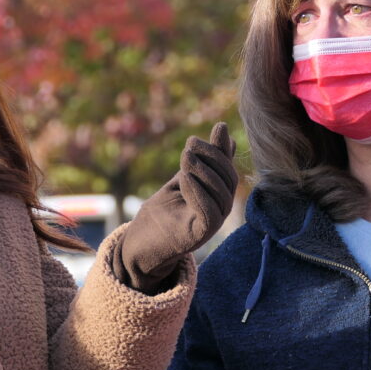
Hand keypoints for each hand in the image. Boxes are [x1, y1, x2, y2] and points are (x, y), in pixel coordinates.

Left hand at [114, 122, 237, 293]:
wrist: (142, 242)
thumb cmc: (163, 210)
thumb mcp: (185, 177)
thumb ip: (204, 159)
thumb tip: (224, 131)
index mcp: (219, 194)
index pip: (228, 168)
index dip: (223, 149)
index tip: (218, 127)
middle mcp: (221, 209)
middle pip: (228, 180)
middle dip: (212, 157)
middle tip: (190, 145)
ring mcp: (214, 224)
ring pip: (221, 195)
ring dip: (204, 173)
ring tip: (186, 158)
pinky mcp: (202, 235)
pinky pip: (209, 213)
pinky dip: (199, 193)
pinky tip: (185, 179)